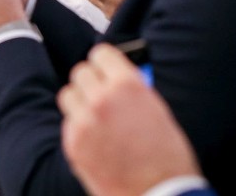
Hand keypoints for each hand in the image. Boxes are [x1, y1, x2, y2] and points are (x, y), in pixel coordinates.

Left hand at [58, 44, 201, 195]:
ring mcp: (84, 122)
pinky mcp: (73, 145)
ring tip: (94, 113)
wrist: (160, 194)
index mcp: (127, 84)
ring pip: (68, 95)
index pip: (100, 53)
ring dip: (80, 100)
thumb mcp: (157, 110)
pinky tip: (95, 137)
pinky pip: (68, 123)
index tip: (105, 67)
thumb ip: (133, 89)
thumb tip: (117, 79)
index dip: (104, 62)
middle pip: (81, 72)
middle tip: (100, 91)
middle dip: (91, 81)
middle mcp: (102, 98)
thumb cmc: (167, 156)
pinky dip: (78, 126)